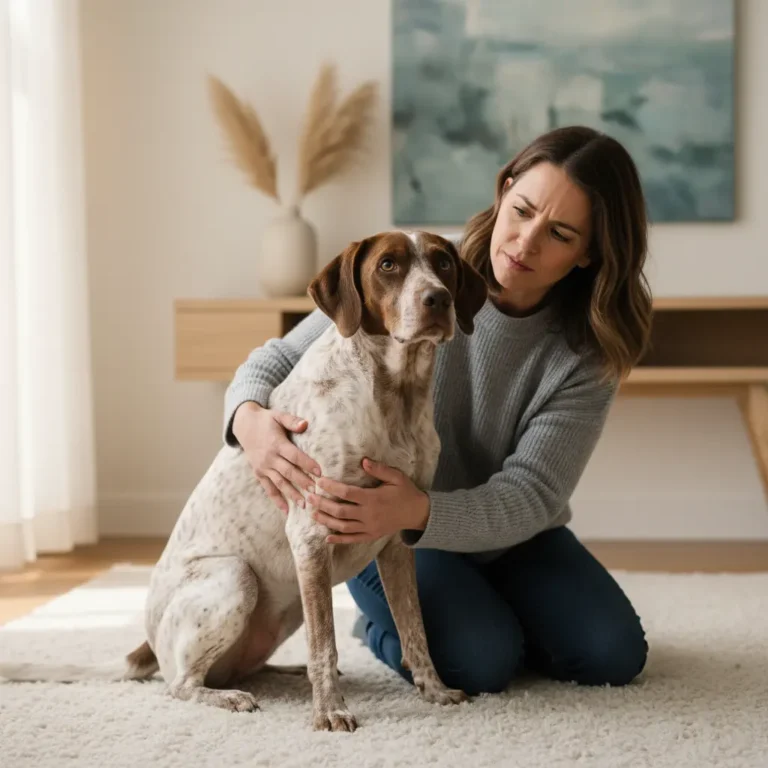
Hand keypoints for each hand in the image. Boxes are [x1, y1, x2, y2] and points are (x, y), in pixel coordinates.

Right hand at [233, 402, 321, 512]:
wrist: (244, 425)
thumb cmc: (266, 420)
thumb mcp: (278, 415)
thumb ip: (292, 421)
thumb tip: (305, 424)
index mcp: (277, 443)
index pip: (294, 456)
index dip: (307, 464)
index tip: (320, 472)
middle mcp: (269, 457)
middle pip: (288, 472)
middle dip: (303, 482)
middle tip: (316, 492)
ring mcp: (263, 467)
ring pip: (279, 483)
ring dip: (292, 494)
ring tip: (304, 505)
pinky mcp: (258, 473)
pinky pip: (268, 489)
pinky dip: (277, 500)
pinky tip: (287, 510)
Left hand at [308, 458, 429, 543]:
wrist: (418, 513)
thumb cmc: (406, 492)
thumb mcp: (396, 477)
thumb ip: (380, 469)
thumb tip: (363, 461)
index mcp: (373, 499)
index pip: (347, 493)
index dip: (331, 487)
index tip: (319, 481)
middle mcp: (369, 515)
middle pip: (340, 511)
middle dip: (322, 504)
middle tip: (308, 497)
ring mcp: (369, 527)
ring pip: (343, 526)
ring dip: (326, 520)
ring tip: (312, 513)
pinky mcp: (371, 535)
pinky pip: (352, 539)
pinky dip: (339, 539)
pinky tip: (326, 537)